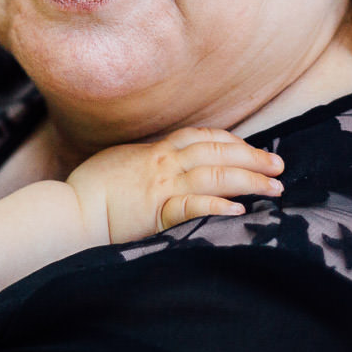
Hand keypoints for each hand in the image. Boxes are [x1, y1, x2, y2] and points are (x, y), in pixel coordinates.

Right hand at [65, 127, 283, 244]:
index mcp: (155, 151)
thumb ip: (146, 159)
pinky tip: (239, 209)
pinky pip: (191, 206)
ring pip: (213, 175)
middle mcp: (163, 164)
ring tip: (275, 187)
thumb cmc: (91, 188)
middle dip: (252, 158)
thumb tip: (162, 159)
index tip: (254, 149)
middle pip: (217, 153)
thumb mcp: (121, 162)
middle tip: (280, 165)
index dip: (232, 141)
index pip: (202, 137)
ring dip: (248, 180)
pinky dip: (217, 206)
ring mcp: (161, 187)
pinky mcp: (155, 213)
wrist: (71, 210)